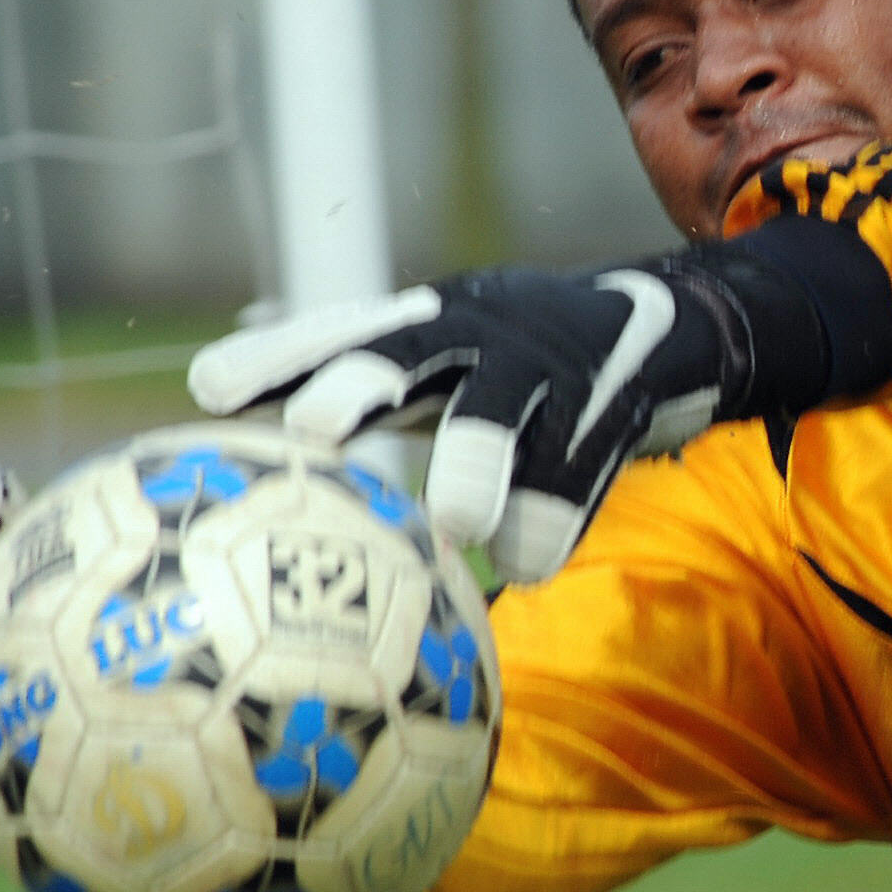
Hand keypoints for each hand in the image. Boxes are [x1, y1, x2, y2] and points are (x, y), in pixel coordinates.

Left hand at [186, 224, 891, 584]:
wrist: (684, 326)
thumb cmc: (532, 376)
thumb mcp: (455, 376)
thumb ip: (379, 418)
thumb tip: (262, 497)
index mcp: (430, 322)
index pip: (340, 332)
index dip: (277, 359)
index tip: (206, 394)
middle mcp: (483, 328)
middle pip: (408, 349)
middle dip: (358, 385)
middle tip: (311, 432)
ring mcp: (554, 356)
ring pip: (501, 408)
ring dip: (473, 462)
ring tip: (455, 526)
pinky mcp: (621, 394)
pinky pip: (584, 461)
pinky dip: (556, 514)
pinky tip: (528, 568)